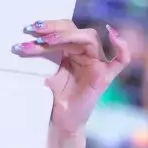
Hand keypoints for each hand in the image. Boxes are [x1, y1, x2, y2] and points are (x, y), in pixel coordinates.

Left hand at [11, 20, 130, 138]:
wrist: (60, 120)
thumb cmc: (54, 97)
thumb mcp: (46, 71)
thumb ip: (44, 55)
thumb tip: (26, 39)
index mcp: (73, 50)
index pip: (64, 30)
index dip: (49, 26)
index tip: (28, 29)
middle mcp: (87, 53)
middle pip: (75, 31)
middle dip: (53, 29)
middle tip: (32, 31)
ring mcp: (98, 63)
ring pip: (89, 39)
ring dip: (66, 36)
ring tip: (45, 41)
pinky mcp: (105, 77)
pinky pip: (121, 60)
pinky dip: (121, 46)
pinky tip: (112, 34)